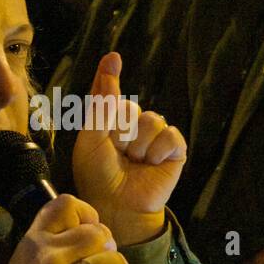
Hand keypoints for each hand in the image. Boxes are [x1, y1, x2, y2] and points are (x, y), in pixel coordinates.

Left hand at [72, 52, 186, 245]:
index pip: (109, 93)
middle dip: (122, 131)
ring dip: (139, 145)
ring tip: (134, 163)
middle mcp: (131, 127)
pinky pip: (170, 135)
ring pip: (152, 120)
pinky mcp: (173, 151)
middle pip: (131, 107)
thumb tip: (110, 71)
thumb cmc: (99, 175)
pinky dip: (158, 151)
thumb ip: (101, 105)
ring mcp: (153, 138)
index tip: (113, 58)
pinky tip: (151, 165)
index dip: (110, 74)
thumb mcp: (91, 138)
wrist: (118, 205)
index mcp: (107, 123)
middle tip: (117, 154)